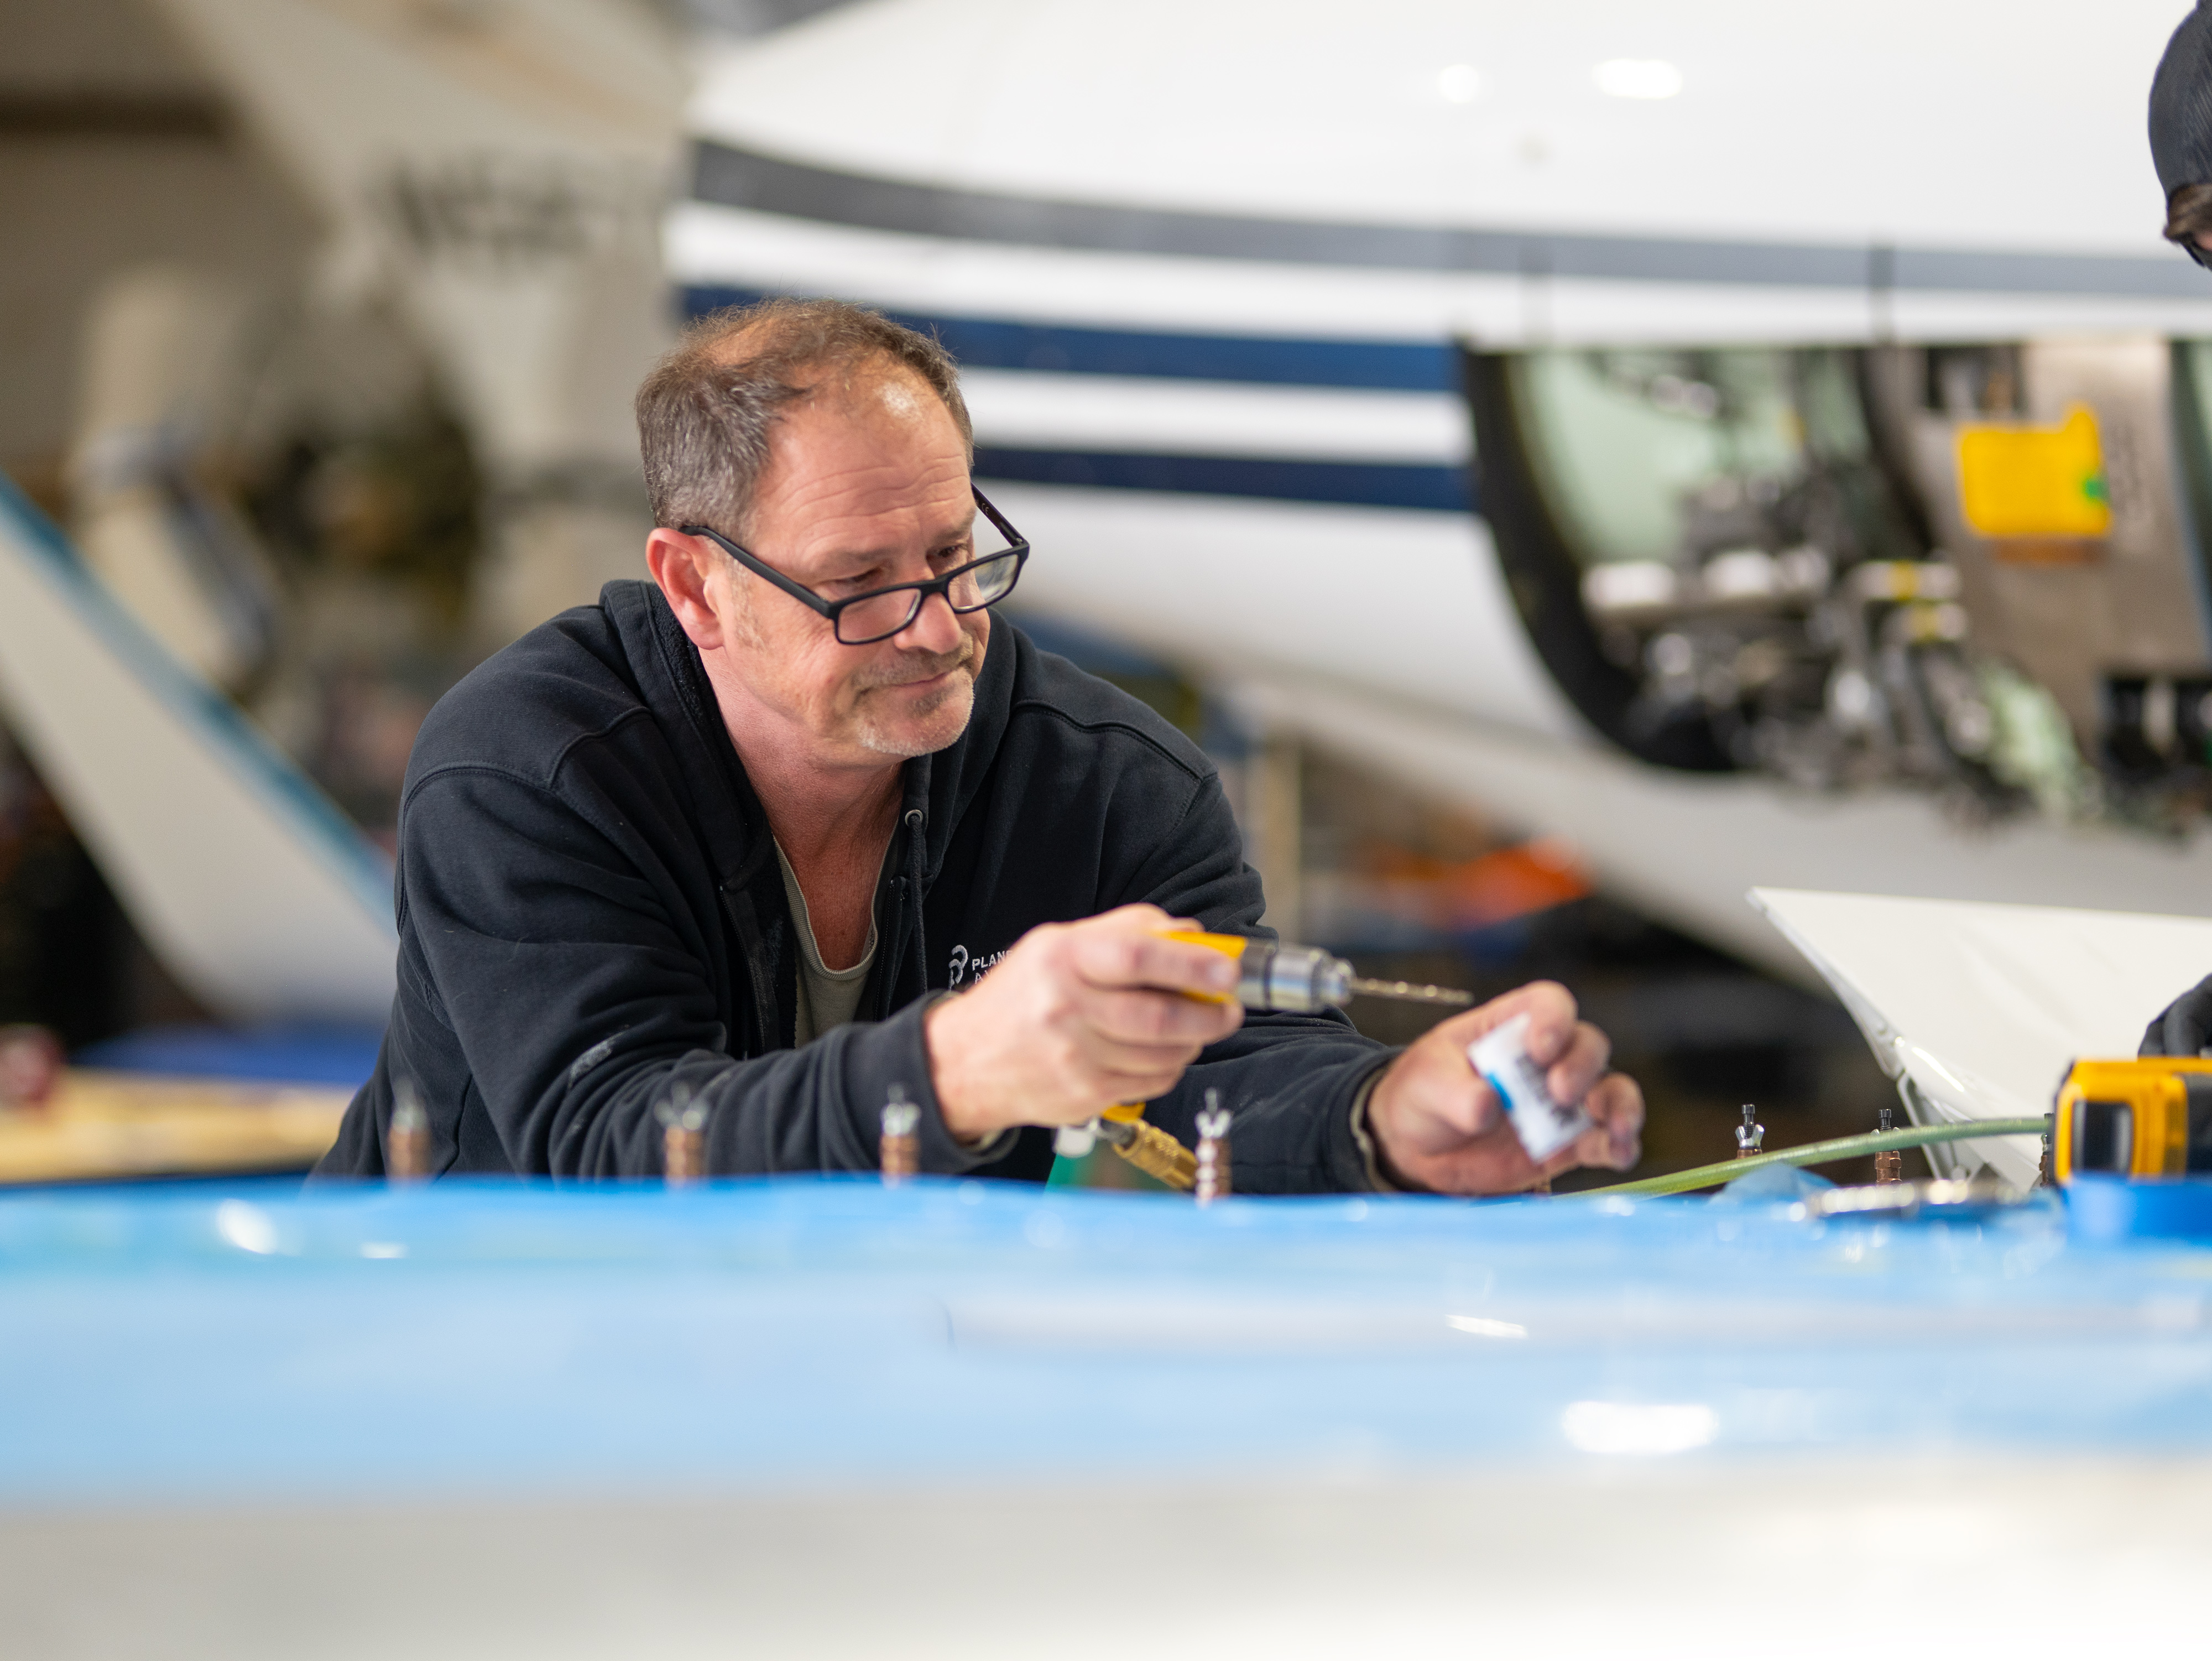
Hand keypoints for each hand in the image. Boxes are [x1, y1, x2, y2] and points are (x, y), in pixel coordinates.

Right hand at [923, 904, 1244, 1139]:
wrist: (964, 1061)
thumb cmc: (1022, 996)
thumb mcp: (1058, 943)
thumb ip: (1126, 931)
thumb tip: (1191, 936)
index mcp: (1062, 958)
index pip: (1138, 957)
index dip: (1191, 966)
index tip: (1226, 972)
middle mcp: (1064, 1009)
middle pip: (1157, 1016)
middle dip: (1208, 1014)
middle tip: (1228, 1008)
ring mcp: (1073, 1058)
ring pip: (1161, 1055)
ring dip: (1192, 1042)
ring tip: (1196, 1029)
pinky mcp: (1083, 1095)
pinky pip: (1149, 1083)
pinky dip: (1168, 1068)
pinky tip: (1161, 1054)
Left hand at [1366, 980, 1640, 1194]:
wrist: (1418, 1149)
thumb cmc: (1423, 1096)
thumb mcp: (1425, 1085)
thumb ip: (1456, 1093)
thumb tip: (1489, 1105)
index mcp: (1510, 1026)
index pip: (1546, 1004)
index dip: (1553, 1019)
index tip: (1540, 1048)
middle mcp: (1545, 1059)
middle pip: (1586, 1044)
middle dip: (1582, 1065)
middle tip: (1559, 1091)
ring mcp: (1561, 1101)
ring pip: (1610, 1090)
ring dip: (1617, 1104)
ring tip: (1611, 1125)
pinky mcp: (1568, 1142)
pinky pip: (1605, 1139)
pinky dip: (1618, 1145)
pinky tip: (1618, 1152)